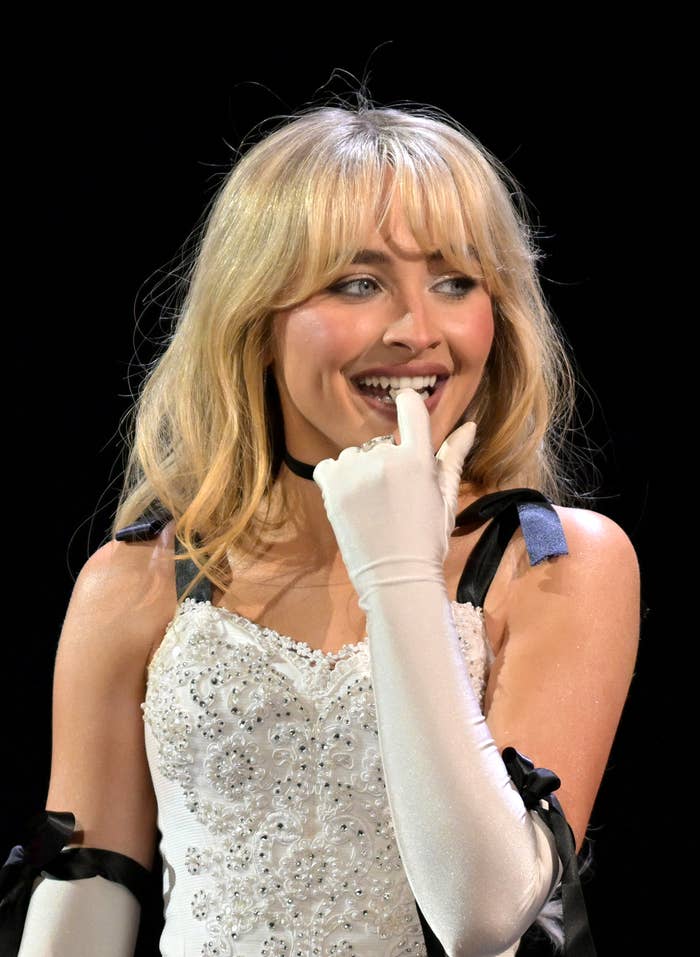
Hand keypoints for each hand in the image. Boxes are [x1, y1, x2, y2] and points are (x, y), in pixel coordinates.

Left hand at [312, 388, 475, 603]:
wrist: (395, 577)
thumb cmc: (427, 539)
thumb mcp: (445, 497)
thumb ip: (454, 457)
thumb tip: (469, 426)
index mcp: (416, 458)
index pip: (409, 407)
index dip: (408, 405)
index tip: (406, 411)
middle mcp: (383, 458)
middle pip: (381, 443)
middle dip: (387, 462)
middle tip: (394, 498)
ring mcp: (353, 471)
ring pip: (355, 456)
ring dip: (361, 472)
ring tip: (373, 505)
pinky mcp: (330, 486)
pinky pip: (329, 466)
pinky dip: (337, 479)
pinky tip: (351, 501)